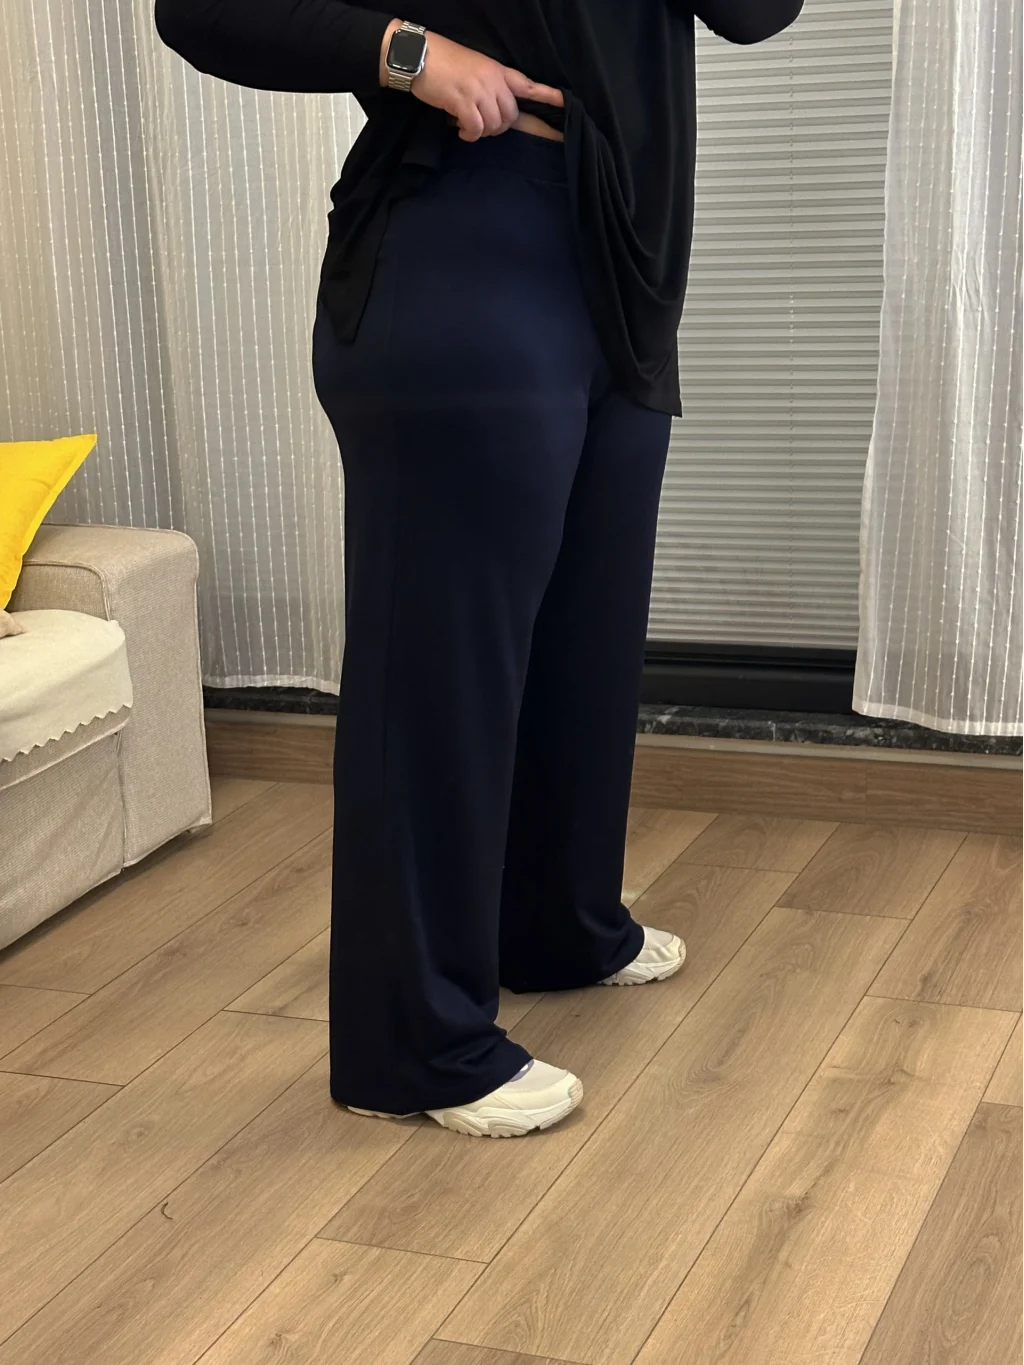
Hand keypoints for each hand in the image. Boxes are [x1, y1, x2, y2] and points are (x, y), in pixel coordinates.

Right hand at [380, 22, 562, 140]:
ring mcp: (478, 89)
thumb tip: (493, 112)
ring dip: (480, 132)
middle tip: (479, 125)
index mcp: (497, 71)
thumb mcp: (473, 68)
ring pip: (493, 125)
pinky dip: (469, 134)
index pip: (527, 84)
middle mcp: (492, 80)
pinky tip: (459, 129)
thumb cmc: (442, 63)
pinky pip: (476, 128)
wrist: (417, 55)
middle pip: (510, 116)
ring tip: (466, 125)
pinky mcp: (462, 100)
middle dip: (498, 127)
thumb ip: (488, 86)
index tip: (563, 101)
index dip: (546, 95)